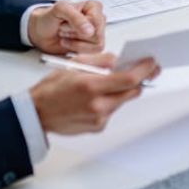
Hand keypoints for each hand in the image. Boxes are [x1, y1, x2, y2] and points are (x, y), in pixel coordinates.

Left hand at [27, 0, 105, 54]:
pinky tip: (68, 43)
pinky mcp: (91, 47)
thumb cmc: (50, 18)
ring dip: (75, 43)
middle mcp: (98, 20)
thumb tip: (90, 31)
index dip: (79, 25)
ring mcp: (96, 34)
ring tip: (65, 35)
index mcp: (94, 7)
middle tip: (64, 28)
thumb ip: (76, 17)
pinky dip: (76, 50)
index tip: (66, 22)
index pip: (97, 21)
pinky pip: (92, 53)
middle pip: (97, 35)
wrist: (41, 31)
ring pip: (96, 45)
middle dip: (75, 34)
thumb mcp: (59, 10)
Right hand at [30, 53, 160, 134]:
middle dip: (139, 81)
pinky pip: (112, 111)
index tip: (152, 63)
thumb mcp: (74, 64)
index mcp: (91, 86)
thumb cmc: (51, 89)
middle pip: (132, 92)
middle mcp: (97, 105)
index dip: (144, 70)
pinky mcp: (98, 127)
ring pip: (123, 101)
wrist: (36, 114)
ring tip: (106, 85)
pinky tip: (95, 99)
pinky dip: (110, 103)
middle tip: (143, 71)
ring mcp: (98, 118)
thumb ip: (101, 61)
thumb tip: (120, 60)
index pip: (128, 79)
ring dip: (121, 91)